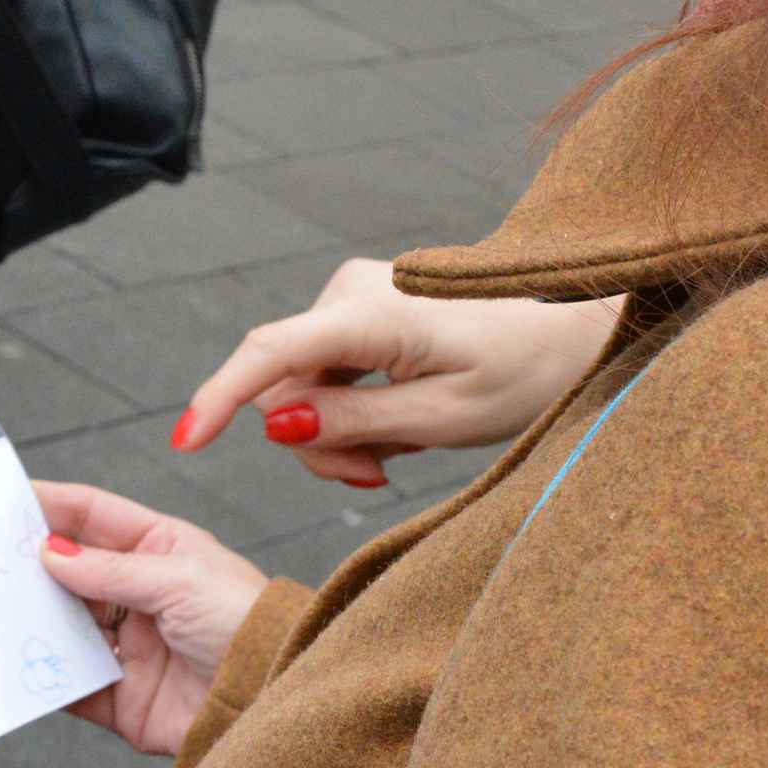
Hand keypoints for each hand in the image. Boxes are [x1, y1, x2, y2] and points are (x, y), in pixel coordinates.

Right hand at [36, 481, 269, 758]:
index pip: (93, 517)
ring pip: (62, 627)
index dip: (51, 506)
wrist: (271, 699)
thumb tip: (50, 552)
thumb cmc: (247, 625)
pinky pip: (68, 684)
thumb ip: (110, 569)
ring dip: (31, 620)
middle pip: (69, 573)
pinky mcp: (118, 697)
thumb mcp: (179, 580)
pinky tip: (17, 662)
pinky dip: (41, 676)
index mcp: (159, 550)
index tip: (7, 500)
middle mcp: (138, 595)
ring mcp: (126, 647)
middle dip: (29, 566)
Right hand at [176, 257, 621, 487]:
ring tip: (403, 451)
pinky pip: (329, 371)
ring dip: (339, 431)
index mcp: (373, 313)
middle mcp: (352, 291)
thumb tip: (274, 422)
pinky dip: (354, 410)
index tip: (185, 442)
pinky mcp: (367, 307)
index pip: (271, 354)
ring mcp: (358, 295)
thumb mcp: (445, 417)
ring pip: (303, 384)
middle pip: (284, 385)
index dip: (219, 399)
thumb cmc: (531, 371)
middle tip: (379, 476)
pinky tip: (404, 423)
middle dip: (316, 442)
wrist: (582, 326)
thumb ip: (353, 421)